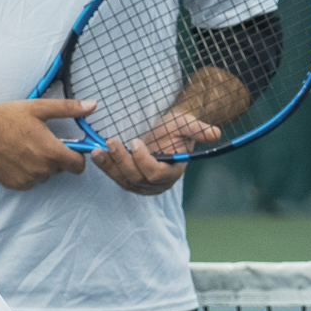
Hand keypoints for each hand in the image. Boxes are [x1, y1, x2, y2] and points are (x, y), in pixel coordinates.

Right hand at [0, 98, 91, 190]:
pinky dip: (26, 173)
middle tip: (40, 143)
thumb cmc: (8, 117)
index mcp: (51, 152)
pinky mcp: (13, 184)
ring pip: (44, 176)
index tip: (70, 149)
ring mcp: (26, 179)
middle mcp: (40, 169)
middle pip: (60, 169)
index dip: (77, 157)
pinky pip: (29, 182)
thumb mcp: (40, 108)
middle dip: (55, 159)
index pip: (78, 166)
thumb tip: (93, 105)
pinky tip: (16, 158)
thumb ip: (69, 109)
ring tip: (25, 149)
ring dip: (40, 166)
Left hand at [88, 110, 215, 196]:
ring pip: (123, 179)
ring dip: (109, 165)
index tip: (135, 141)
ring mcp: (141, 185)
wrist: (166, 133)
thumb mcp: (188, 125)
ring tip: (96, 150)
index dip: (144, 160)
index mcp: (173, 172)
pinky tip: (96, 155)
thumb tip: (215, 134)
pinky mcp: (128, 181)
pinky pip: (115, 177)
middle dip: (122, 161)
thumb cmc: (176, 129)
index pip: (156, 174)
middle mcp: (157, 184)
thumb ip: (199, 130)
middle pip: (136, 178)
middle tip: (110, 142)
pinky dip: (105, 166)